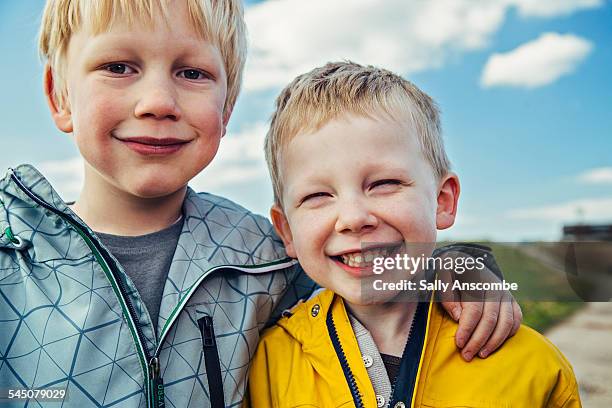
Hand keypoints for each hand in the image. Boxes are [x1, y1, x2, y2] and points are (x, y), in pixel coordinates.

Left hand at [435, 244, 522, 360]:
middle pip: (490, 319)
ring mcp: (506, 294)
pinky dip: (508, 334)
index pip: (474, 309)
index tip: (459, 343)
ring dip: (494, 342)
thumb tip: (459, 318)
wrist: (467, 262)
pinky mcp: (512, 301)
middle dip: (478, 340)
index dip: (467, 328)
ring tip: (481, 354)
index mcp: (476, 279)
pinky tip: (495, 345)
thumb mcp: (442, 277)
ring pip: (506, 323)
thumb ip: (448, 296)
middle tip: (467, 355)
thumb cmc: (451, 273)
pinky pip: (516, 320)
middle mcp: (495, 287)